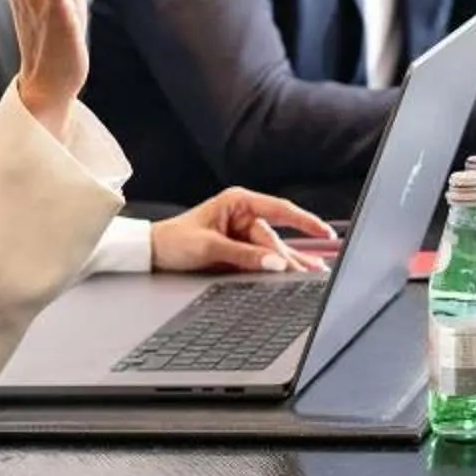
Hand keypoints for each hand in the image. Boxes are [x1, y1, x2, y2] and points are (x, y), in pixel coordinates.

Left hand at [152, 187, 338, 274]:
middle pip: (275, 237)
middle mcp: (243, 214)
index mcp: (238, 202)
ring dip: (290, 262)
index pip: (279, 210)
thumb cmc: (174, 241)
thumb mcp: (209, 247)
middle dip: (291, 256)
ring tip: (314, 273)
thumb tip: (274, 262)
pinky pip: (263, 257)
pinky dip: (276, 266)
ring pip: (272, 249)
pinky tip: (296, 271)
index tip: (323, 232)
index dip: (304, 221)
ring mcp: (242, 232)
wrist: (152, 253)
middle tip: (311, 273)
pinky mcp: (239, 248)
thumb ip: (244, 255)